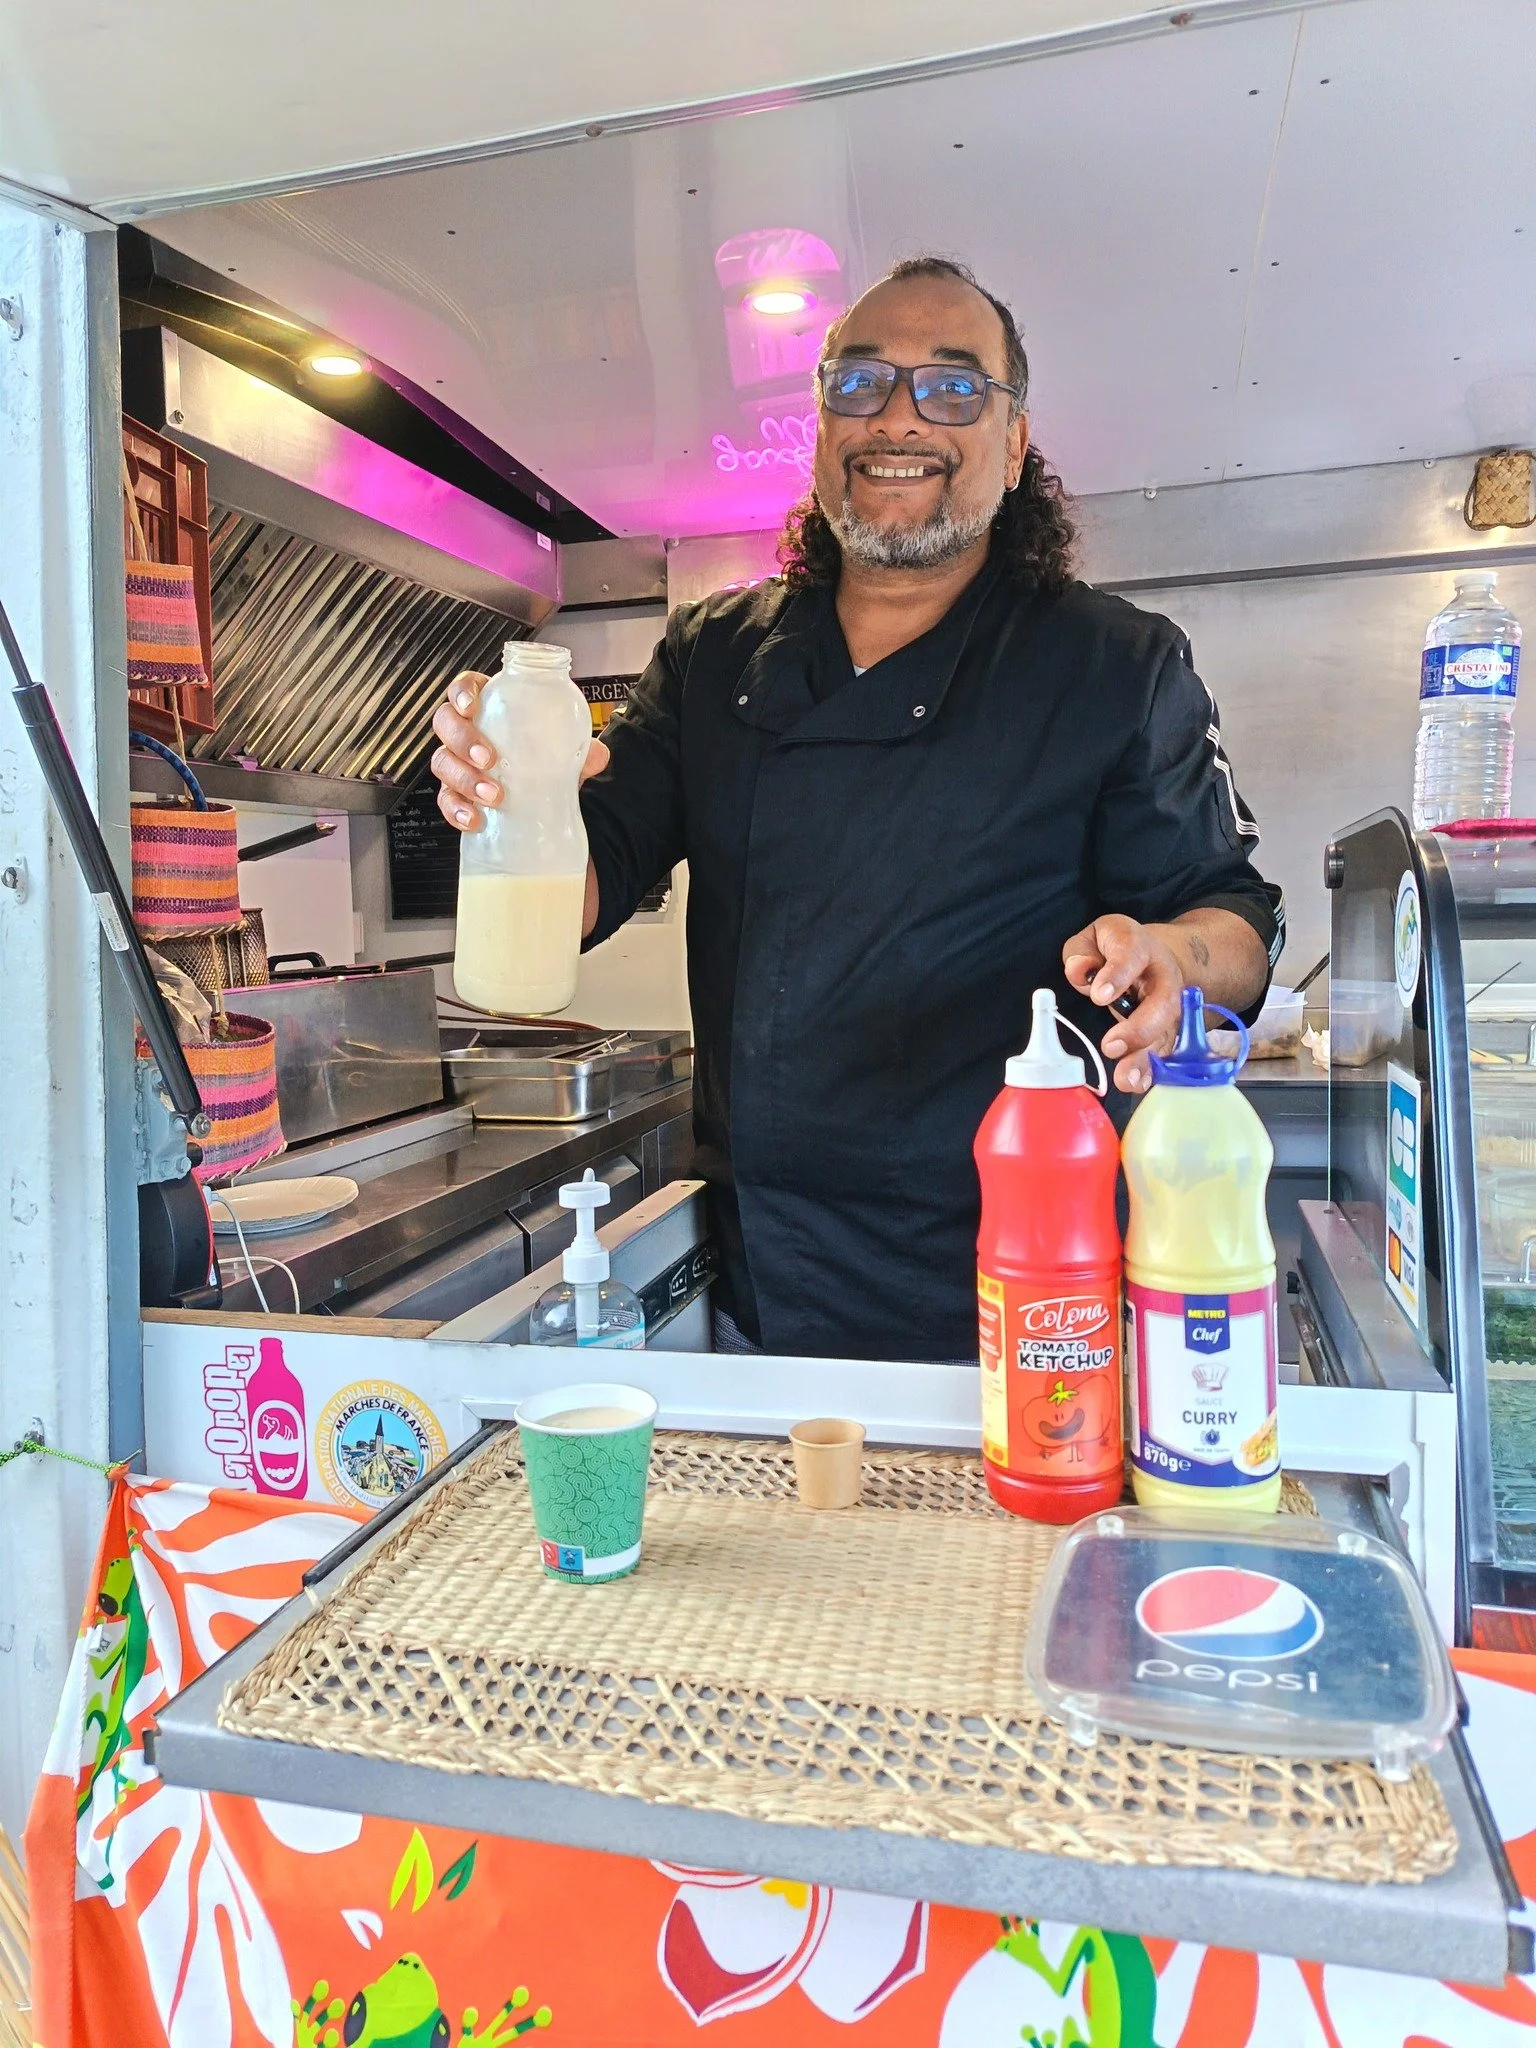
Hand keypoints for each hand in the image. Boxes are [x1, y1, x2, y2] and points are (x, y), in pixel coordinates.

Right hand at [431, 669, 609, 831]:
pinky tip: (474, 819)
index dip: (461, 693)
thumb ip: (580, 749)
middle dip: (462, 740)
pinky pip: (446, 800)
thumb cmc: (542, 758)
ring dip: (464, 778)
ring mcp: (457, 763)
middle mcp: (466, 732)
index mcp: (490, 708)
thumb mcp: (563, 749)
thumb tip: (597, 756)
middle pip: (446, 723)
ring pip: (443, 763)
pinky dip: (456, 810)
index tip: (471, 707)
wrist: (542, 797)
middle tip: (489, 759)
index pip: (464, 687)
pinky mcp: (455, 794)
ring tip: (492, 796)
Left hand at [1061, 914, 1183, 1093]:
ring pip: (1166, 1032)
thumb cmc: (1113, 948)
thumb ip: (1082, 953)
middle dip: (1139, 1027)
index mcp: (1139, 946)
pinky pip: (1163, 1051)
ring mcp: (1170, 1006)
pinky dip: (1150, 1070)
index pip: (1132, 955)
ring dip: (1146, 1057)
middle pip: (1163, 1002)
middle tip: (1111, 1046)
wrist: (1151, 956)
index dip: (1118, 975)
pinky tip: (1136, 1084)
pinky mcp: (1168, 1029)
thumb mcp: (1092, 939)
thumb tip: (1081, 971)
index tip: (1099, 996)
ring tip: (1126, 1078)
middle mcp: (1163, 977)